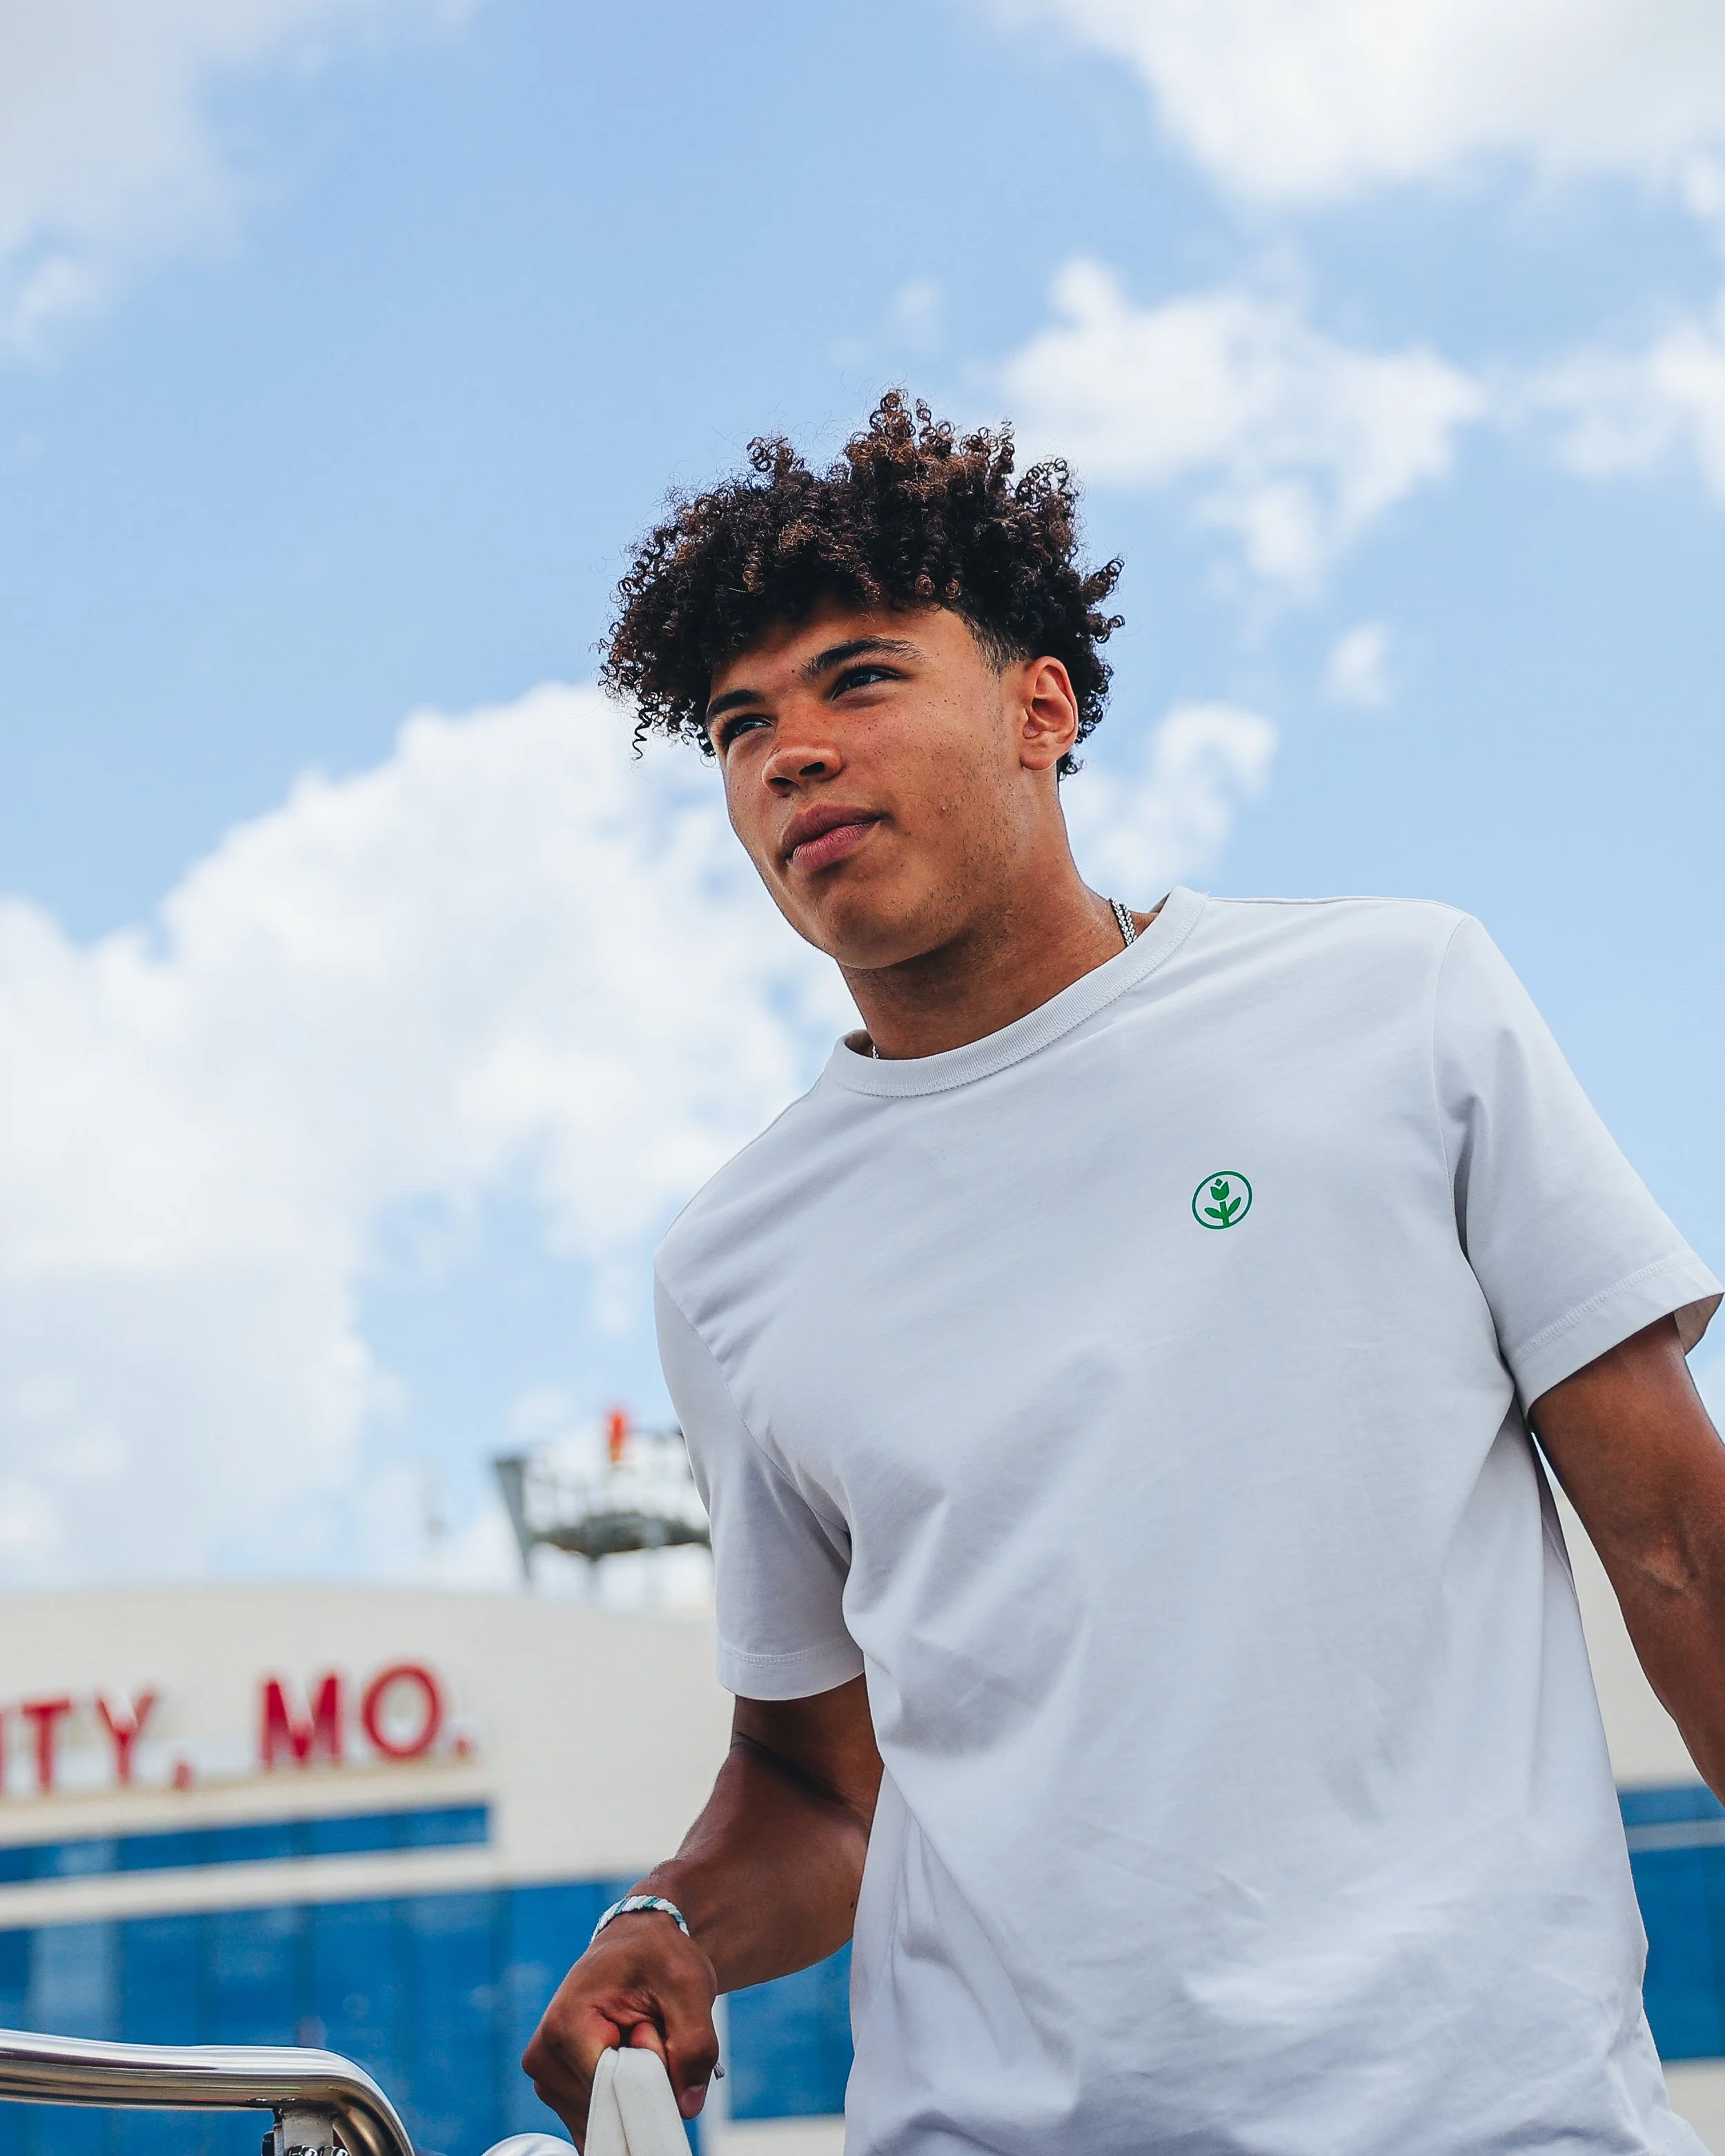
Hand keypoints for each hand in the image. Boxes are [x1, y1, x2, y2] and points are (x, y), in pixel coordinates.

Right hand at [522, 1912, 719, 2145]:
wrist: (638, 1944)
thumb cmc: (658, 1957)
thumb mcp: (689, 1984)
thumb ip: (695, 2044)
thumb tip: (687, 2107)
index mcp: (565, 2023)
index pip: (611, 2086)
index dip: (650, 2069)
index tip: (654, 2027)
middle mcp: (544, 2056)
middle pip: (608, 2105)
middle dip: (644, 2080)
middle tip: (649, 2027)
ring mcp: (548, 2078)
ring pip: (608, 2115)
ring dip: (635, 2087)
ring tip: (637, 2035)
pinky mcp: (559, 2091)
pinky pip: (603, 2117)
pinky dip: (625, 2096)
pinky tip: (628, 2056)